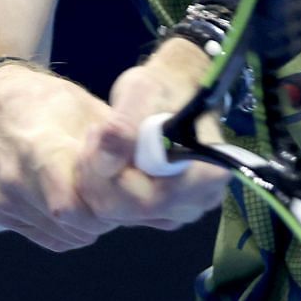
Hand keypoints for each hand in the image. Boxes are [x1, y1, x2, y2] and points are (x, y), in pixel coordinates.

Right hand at [0, 63, 122, 251]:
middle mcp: (16, 180)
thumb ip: (127, 149)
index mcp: (39, 147)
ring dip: (92, 222)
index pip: (73, 202)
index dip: (110, 201)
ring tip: (94, 189)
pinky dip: (72, 227)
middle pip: (75, 222)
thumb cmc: (46, 102)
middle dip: (107, 214)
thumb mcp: (90, 112)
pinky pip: (51, 237)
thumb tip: (170, 188)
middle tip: (117, 190)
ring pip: (67, 235)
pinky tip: (75, 199)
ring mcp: (5, 200)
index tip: (126, 184)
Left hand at [73, 39, 230, 229]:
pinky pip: (118, 212)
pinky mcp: (159, 214)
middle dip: (100, 175)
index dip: (113, 175)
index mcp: (205, 175)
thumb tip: (107, 162)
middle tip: (95, 134)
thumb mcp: (142, 91)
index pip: (146, 199)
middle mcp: (198, 201)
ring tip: (100, 141)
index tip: (99, 134)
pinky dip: (103, 186)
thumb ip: (124, 127)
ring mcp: (179, 211)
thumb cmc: (163, 87)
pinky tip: (107, 157)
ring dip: (98, 178)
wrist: (171, 90)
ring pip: (119, 214)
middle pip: (131, 211)